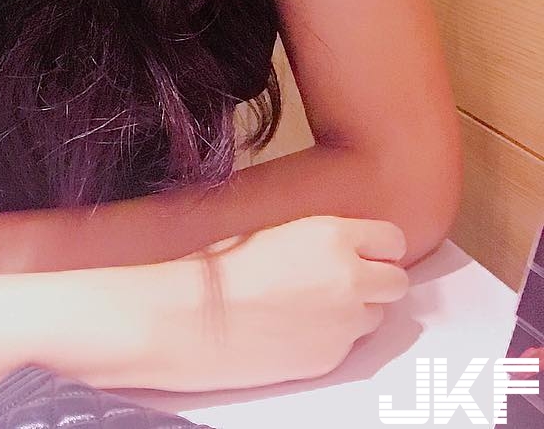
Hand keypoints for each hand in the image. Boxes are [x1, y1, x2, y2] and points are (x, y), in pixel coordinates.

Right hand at [138, 214, 410, 391]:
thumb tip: (345, 250)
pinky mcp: (333, 359)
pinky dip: (333, 337)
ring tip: (315, 306)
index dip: (377, 247)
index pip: (392, 240)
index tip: (365, 252)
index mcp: (333, 235)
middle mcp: (349, 278)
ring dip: (358, 311)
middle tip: (347, 281)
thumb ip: (321, 241)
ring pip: (377, 316)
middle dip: (377, 281)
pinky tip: (298, 328)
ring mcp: (344, 323)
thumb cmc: (222, 268)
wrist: (194, 318)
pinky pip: (350, 345)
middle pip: (396, 282)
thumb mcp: (276, 232)